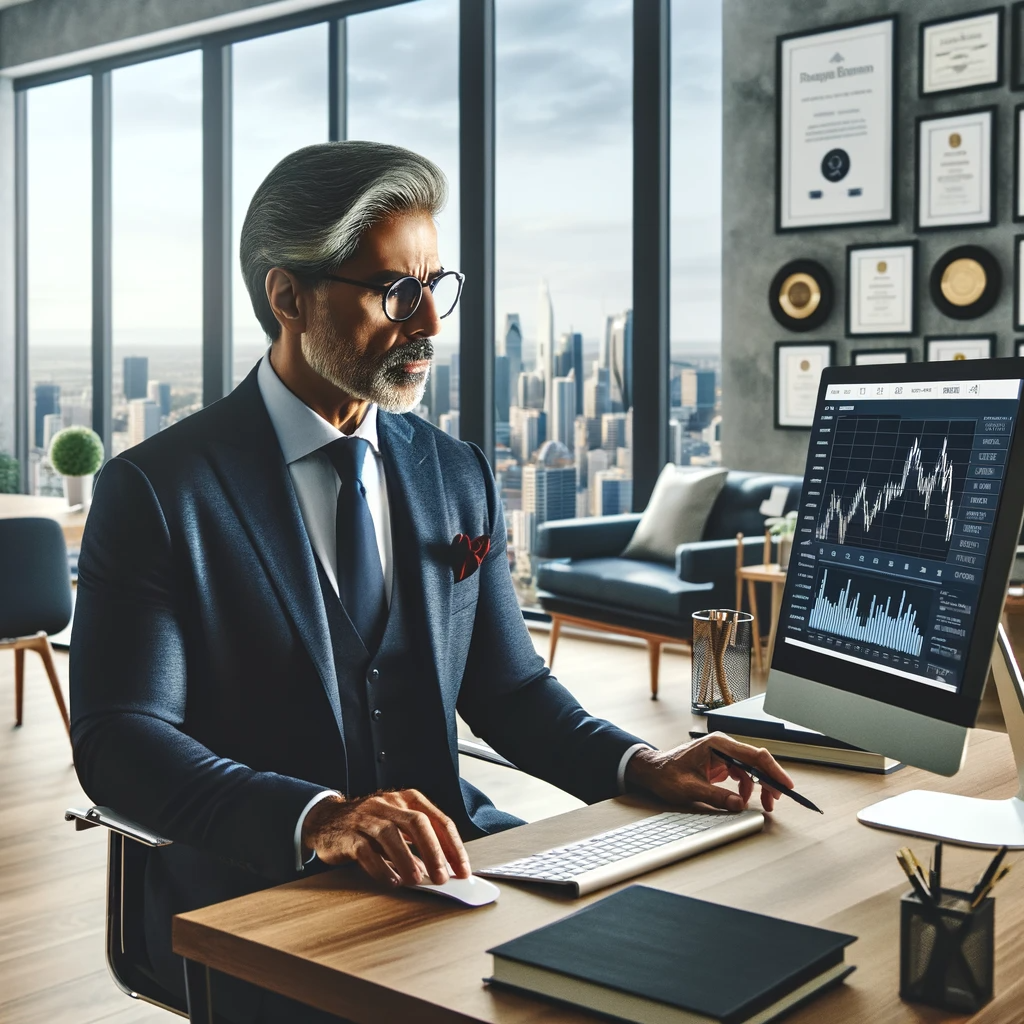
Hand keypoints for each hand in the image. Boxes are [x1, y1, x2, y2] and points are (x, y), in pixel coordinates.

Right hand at [301, 789, 470, 886]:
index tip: (462, 869)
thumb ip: (419, 843)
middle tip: (442, 877)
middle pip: (417, 823)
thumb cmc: (370, 826)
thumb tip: (444, 869)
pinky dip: (381, 868)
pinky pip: (366, 851)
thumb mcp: (398, 826)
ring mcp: (367, 818)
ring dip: (407, 860)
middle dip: (434, 851)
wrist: (326, 820)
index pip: (438, 820)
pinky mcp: (348, 835)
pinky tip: (391, 881)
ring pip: (391, 835)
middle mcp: (388, 804)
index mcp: (407, 799)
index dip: (453, 846)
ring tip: (417, 880)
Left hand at [624, 732, 794, 812]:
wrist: (652, 770)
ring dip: (759, 786)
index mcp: (717, 745)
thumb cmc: (666, 774)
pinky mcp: (720, 763)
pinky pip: (742, 773)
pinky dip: (748, 787)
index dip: (772, 770)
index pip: (754, 755)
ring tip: (765, 804)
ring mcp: (722, 754)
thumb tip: (740, 805)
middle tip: (777, 800)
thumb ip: (717, 796)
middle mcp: (722, 746)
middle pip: (756, 761)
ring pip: (751, 768)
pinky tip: (745, 799)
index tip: (785, 784)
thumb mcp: (691, 788)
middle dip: (769, 781)